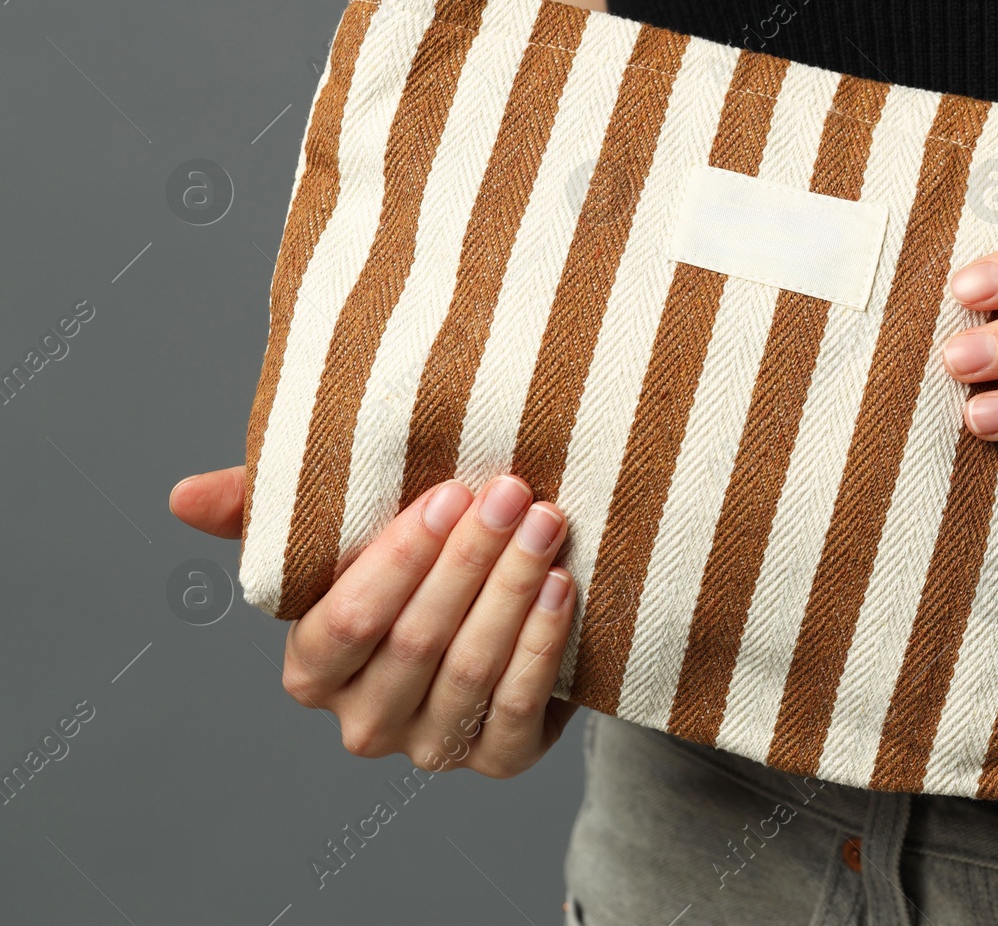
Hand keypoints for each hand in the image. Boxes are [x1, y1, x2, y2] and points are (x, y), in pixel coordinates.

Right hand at [170, 468, 577, 775]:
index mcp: (312, 671)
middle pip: (416, 641)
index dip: (399, 561)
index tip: (448, 494)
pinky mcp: (498, 758)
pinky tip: (560, 587)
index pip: (346, 621)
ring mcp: (431, 748)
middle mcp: (364, 721)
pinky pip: (518, 706)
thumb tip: (182, 497)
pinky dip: (541, 644)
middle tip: (510, 494)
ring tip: (544, 526)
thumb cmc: (414, 564)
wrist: (501, 609)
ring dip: (512, 593)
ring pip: (469, 670)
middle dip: (468, 562)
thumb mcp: (339, 534)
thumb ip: (267, 514)